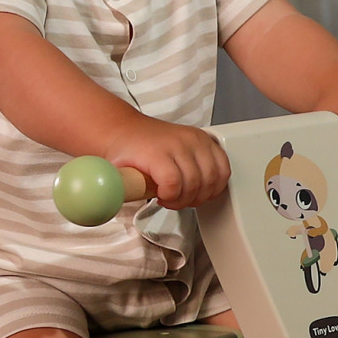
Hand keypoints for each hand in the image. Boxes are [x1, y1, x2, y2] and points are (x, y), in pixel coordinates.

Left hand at [104, 117, 229, 209]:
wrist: (128, 132)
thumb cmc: (125, 153)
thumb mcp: (115, 173)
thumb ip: (119, 190)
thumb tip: (113, 205)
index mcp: (156, 151)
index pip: (173, 182)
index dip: (170, 199)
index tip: (161, 200)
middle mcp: (179, 143)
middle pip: (195, 182)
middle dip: (185, 200)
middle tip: (173, 201)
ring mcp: (195, 140)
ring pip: (213, 177)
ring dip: (202, 194)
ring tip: (187, 195)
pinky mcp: (206, 140)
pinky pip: (224, 167)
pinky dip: (217, 182)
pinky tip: (202, 187)